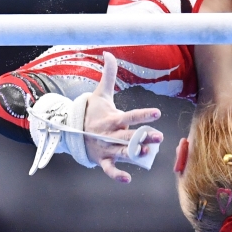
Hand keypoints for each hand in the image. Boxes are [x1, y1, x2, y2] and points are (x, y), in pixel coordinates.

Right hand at [83, 52, 162, 183]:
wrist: (72, 129)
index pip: (130, 116)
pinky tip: (128, 178)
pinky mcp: (102, 159)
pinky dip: (116, 174)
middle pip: (129, 136)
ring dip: (134, 154)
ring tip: (147, 154)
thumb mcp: (100, 93)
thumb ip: (108, 74)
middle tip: (159, 137)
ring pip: (122, 152)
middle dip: (143, 137)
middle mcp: (111, 134)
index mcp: (113, 118)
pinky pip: (109, 169)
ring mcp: (107, 148)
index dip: (143, 114)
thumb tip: (108, 52)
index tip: (157, 113)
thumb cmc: (92, 111)